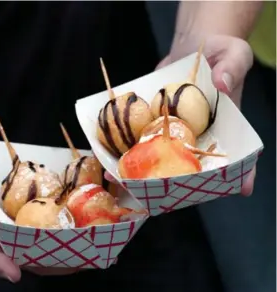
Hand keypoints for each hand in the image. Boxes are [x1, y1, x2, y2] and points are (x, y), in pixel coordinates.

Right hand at [0, 127, 77, 279]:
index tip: (14, 273)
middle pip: (16, 250)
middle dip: (41, 261)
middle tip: (69, 264)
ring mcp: (9, 214)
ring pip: (31, 238)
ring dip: (54, 246)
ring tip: (81, 249)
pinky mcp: (21, 203)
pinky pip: (38, 216)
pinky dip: (55, 222)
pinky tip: (76, 220)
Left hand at [106, 35, 255, 195]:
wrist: (194, 46)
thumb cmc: (221, 51)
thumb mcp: (234, 53)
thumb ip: (232, 67)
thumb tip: (222, 82)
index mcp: (223, 127)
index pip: (234, 155)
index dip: (236, 176)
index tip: (233, 190)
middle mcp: (199, 135)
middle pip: (190, 166)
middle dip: (174, 183)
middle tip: (155, 193)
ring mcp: (175, 132)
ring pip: (161, 158)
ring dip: (141, 171)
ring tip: (119, 178)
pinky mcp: (155, 122)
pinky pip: (142, 137)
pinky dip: (128, 147)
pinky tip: (110, 155)